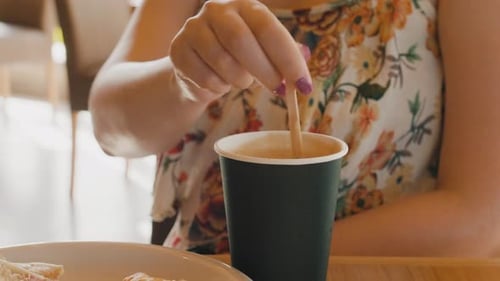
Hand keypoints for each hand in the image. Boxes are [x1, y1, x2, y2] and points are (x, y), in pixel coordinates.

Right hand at [169, 0, 311, 101]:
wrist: (200, 65)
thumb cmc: (240, 56)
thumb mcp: (266, 50)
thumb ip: (286, 54)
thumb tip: (305, 61)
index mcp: (245, 6)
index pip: (268, 28)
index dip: (287, 58)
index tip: (304, 85)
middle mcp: (216, 10)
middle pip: (240, 40)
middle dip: (265, 70)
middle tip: (279, 90)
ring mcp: (193, 28)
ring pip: (222, 61)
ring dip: (239, 80)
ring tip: (243, 81)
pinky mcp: (178, 50)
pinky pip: (204, 77)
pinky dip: (219, 87)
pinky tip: (221, 83)